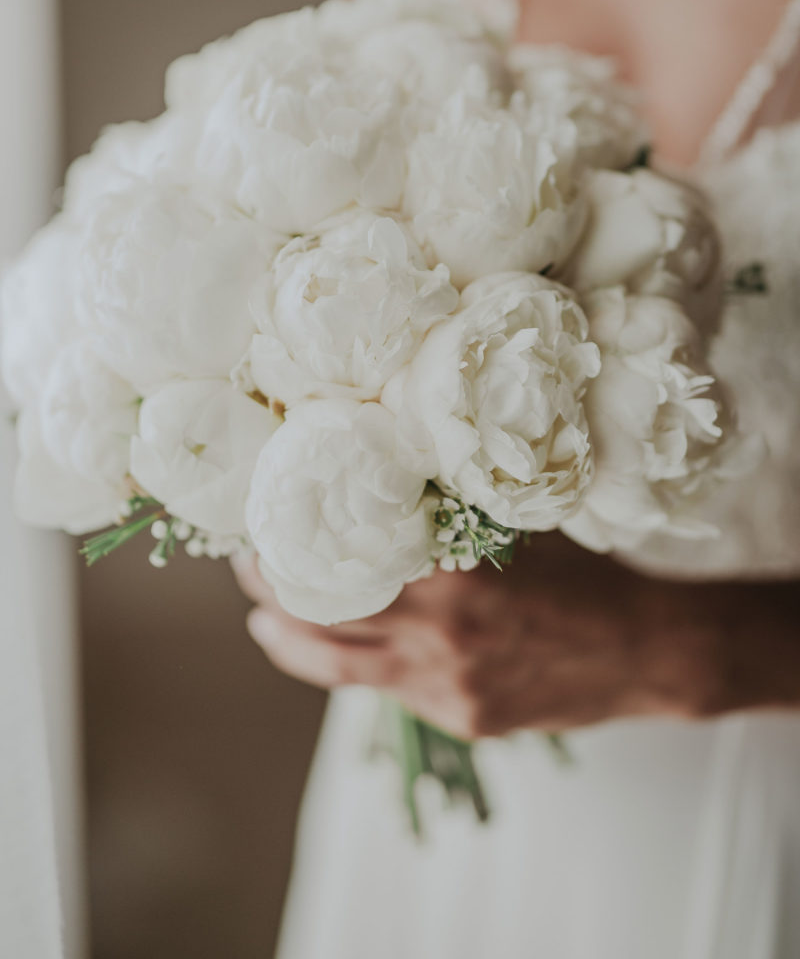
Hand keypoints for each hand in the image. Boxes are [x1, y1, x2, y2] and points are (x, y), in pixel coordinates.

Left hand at [232, 533, 786, 738]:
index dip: (285, 554)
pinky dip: (355, 663)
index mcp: (451, 582)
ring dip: (293, 641)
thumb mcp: (518, 527)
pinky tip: (340, 646)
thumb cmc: (584, 574)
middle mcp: (439, 641)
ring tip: (262, 620)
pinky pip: (388, 689)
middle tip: (247, 568)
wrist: (648, 650)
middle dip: (272, 594)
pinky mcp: (459, 720)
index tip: (257, 529)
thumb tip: (383, 483)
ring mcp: (445, 689)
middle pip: (322, 621)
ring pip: (341, 668)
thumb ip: (451, 517)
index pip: (337, 568)